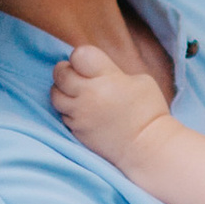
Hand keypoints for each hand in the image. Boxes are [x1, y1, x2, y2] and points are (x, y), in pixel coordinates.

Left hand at [51, 43, 172, 162]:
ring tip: (76, 92)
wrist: (147, 148)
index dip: (82, 56)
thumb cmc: (149, 111)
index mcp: (107, 79)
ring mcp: (80, 115)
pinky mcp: (76, 131)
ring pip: (55, 95)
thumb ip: (113, 71)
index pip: (79, 55)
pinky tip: (82, 110)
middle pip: (60, 73)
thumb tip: (96, 72)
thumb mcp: (139, 80)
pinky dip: (68, 109)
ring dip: (62, 90)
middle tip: (77, 74)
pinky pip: (62, 114)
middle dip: (66, 70)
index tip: (90, 63)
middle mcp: (88, 96)